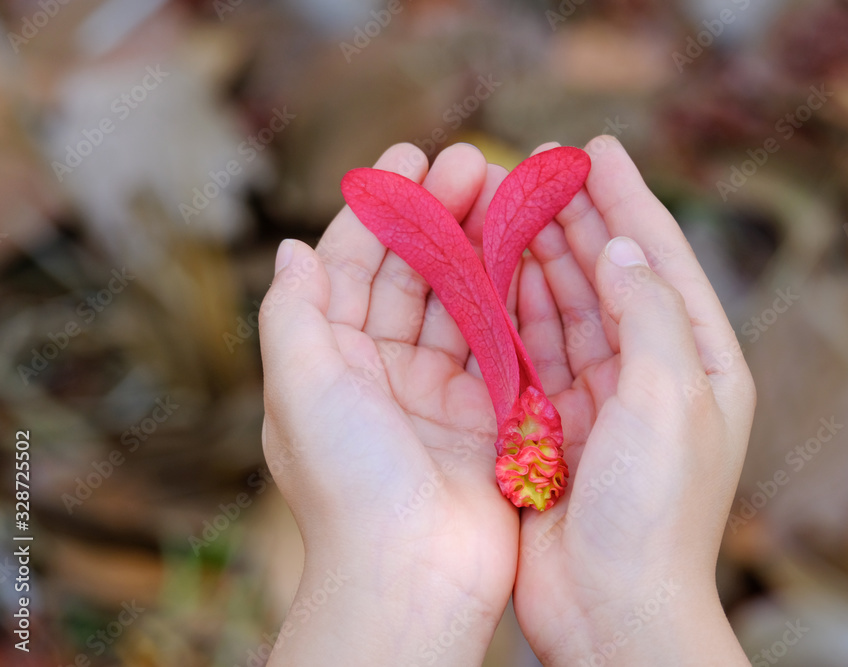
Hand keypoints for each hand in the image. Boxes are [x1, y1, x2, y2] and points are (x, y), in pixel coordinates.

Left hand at [259, 143, 518, 664]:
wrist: (413, 578)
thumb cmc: (348, 485)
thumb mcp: (299, 389)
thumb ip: (294, 314)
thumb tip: (293, 248)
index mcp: (330, 361)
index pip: (352, 264)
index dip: (381, 208)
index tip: (412, 155)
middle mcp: (381, 371)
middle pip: (411, 272)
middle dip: (439, 213)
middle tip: (476, 160)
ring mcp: (436, 392)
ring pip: (459, 298)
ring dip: (479, 243)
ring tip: (508, 189)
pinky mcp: (485, 415)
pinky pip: (498, 339)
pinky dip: (511, 293)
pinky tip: (528, 250)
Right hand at [512, 136, 754, 665]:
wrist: (614, 611)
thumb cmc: (656, 512)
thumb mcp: (670, 397)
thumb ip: (648, 312)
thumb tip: (619, 246)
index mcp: (702, 362)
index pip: (663, 260)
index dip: (629, 199)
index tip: (594, 148)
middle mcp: (654, 373)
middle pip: (610, 276)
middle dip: (575, 220)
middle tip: (535, 167)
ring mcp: (601, 399)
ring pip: (565, 308)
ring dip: (536, 257)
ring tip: (504, 206)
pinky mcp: (553, 425)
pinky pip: (531, 350)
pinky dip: (511, 310)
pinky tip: (488, 274)